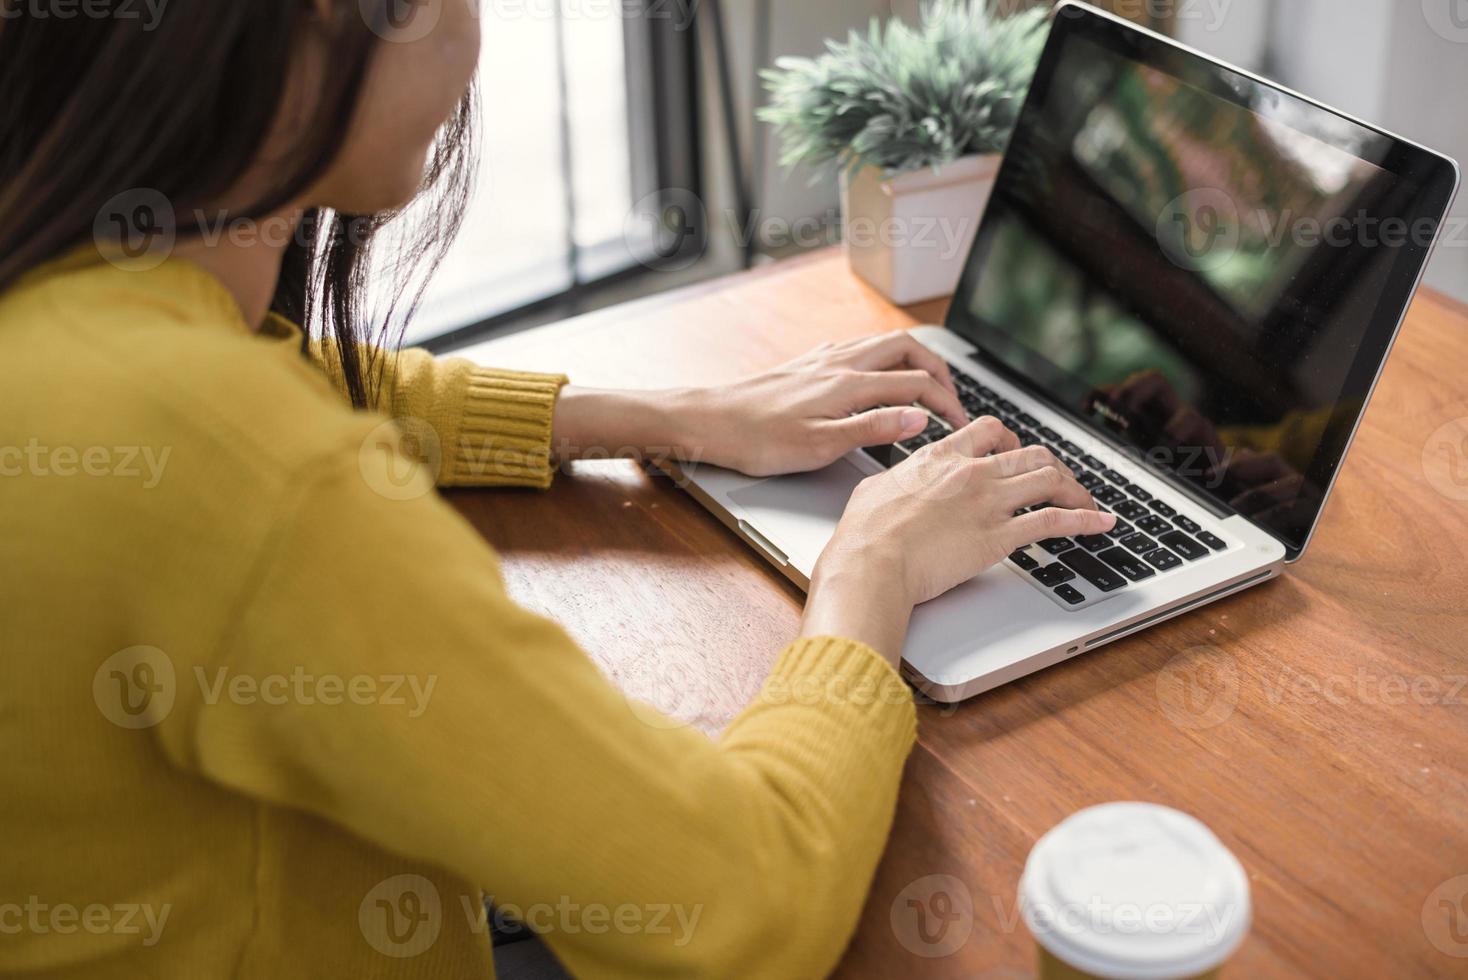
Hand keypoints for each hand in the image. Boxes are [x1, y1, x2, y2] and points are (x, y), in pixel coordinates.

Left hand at [677, 333, 968, 476]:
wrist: (710, 420)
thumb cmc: (757, 439)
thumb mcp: (820, 446)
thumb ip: (874, 429)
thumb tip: (919, 419)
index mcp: (848, 385)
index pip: (916, 383)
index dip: (946, 402)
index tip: (960, 422)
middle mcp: (839, 362)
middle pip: (906, 348)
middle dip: (938, 367)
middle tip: (952, 394)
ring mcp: (823, 358)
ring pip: (883, 343)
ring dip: (912, 358)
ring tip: (925, 382)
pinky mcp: (808, 362)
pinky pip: (859, 347)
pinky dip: (883, 356)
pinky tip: (877, 373)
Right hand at [800, 417, 1116, 662]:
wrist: (872, 561)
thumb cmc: (865, 533)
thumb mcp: (875, 488)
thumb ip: (897, 477)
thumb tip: (898, 479)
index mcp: (941, 457)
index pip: (989, 430)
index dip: (1010, 438)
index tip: (1016, 451)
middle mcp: (972, 472)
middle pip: (1030, 452)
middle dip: (1051, 465)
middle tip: (1057, 479)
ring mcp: (990, 502)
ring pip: (1049, 478)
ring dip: (1074, 488)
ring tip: (1086, 502)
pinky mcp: (1001, 536)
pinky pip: (1055, 521)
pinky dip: (1085, 520)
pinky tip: (1102, 523)